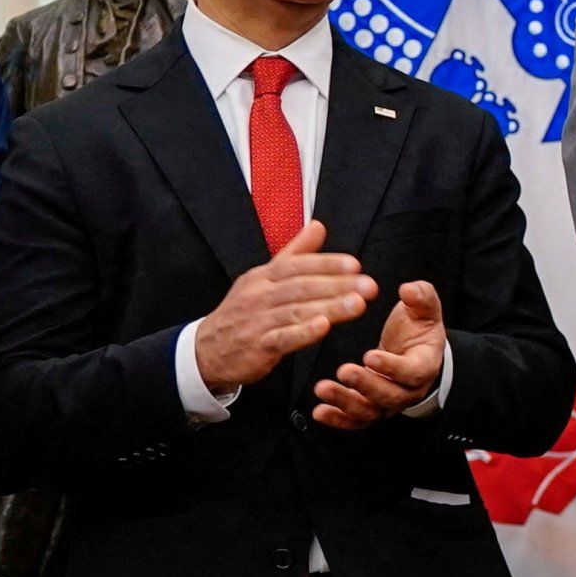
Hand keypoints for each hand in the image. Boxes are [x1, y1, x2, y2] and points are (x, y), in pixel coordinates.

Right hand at [194, 220, 376, 392]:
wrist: (207, 350)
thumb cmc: (243, 313)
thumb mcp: (263, 278)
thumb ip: (295, 254)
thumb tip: (319, 226)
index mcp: (263, 276)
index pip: (298, 265)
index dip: (327, 264)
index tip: (355, 265)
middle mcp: (260, 295)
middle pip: (302, 286)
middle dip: (338, 285)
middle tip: (369, 286)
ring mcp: (258, 320)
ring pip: (297, 310)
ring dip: (329, 307)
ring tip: (358, 304)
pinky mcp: (258, 345)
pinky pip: (282, 338)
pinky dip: (303, 332)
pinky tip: (323, 327)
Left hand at [313, 277, 445, 430]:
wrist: (415, 351)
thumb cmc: (418, 329)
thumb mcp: (425, 309)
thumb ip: (421, 296)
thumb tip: (408, 289)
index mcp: (424, 365)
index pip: (412, 372)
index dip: (392, 366)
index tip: (370, 355)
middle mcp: (407, 390)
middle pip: (389, 396)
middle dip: (365, 385)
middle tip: (344, 371)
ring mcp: (388, 402)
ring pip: (370, 410)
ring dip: (345, 402)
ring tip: (323, 388)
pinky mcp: (371, 409)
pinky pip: (355, 420)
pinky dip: (337, 418)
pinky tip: (319, 411)